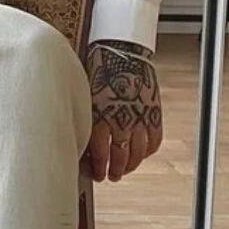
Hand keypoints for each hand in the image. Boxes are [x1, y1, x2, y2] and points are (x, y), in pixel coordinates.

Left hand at [83, 39, 163, 182]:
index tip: (95, 174)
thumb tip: (75, 137)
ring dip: (129, 166)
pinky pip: (154, 141)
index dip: (97, 169)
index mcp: (99, 118)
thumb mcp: (83, 97)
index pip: (99, 155)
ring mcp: (139, 119)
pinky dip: (147, 151)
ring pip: (136, 154)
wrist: (122, 51)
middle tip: (109, 177)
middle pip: (118, 158)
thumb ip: (82, 118)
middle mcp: (120, 121)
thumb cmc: (97, 71)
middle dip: (113, 171)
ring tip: (123, 171)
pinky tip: (140, 154)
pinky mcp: (154, 113)